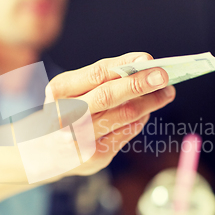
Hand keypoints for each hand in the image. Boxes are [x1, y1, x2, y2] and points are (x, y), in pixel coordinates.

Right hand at [47, 52, 175, 175]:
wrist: (48, 152)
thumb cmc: (67, 112)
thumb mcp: (72, 91)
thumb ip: (101, 79)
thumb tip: (143, 68)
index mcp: (59, 91)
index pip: (95, 74)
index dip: (122, 64)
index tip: (147, 59)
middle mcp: (66, 115)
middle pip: (108, 96)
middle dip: (139, 84)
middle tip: (164, 76)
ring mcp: (80, 138)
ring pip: (124, 115)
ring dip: (150, 102)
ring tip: (166, 93)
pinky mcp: (96, 156)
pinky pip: (127, 131)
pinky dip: (140, 119)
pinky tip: (146, 112)